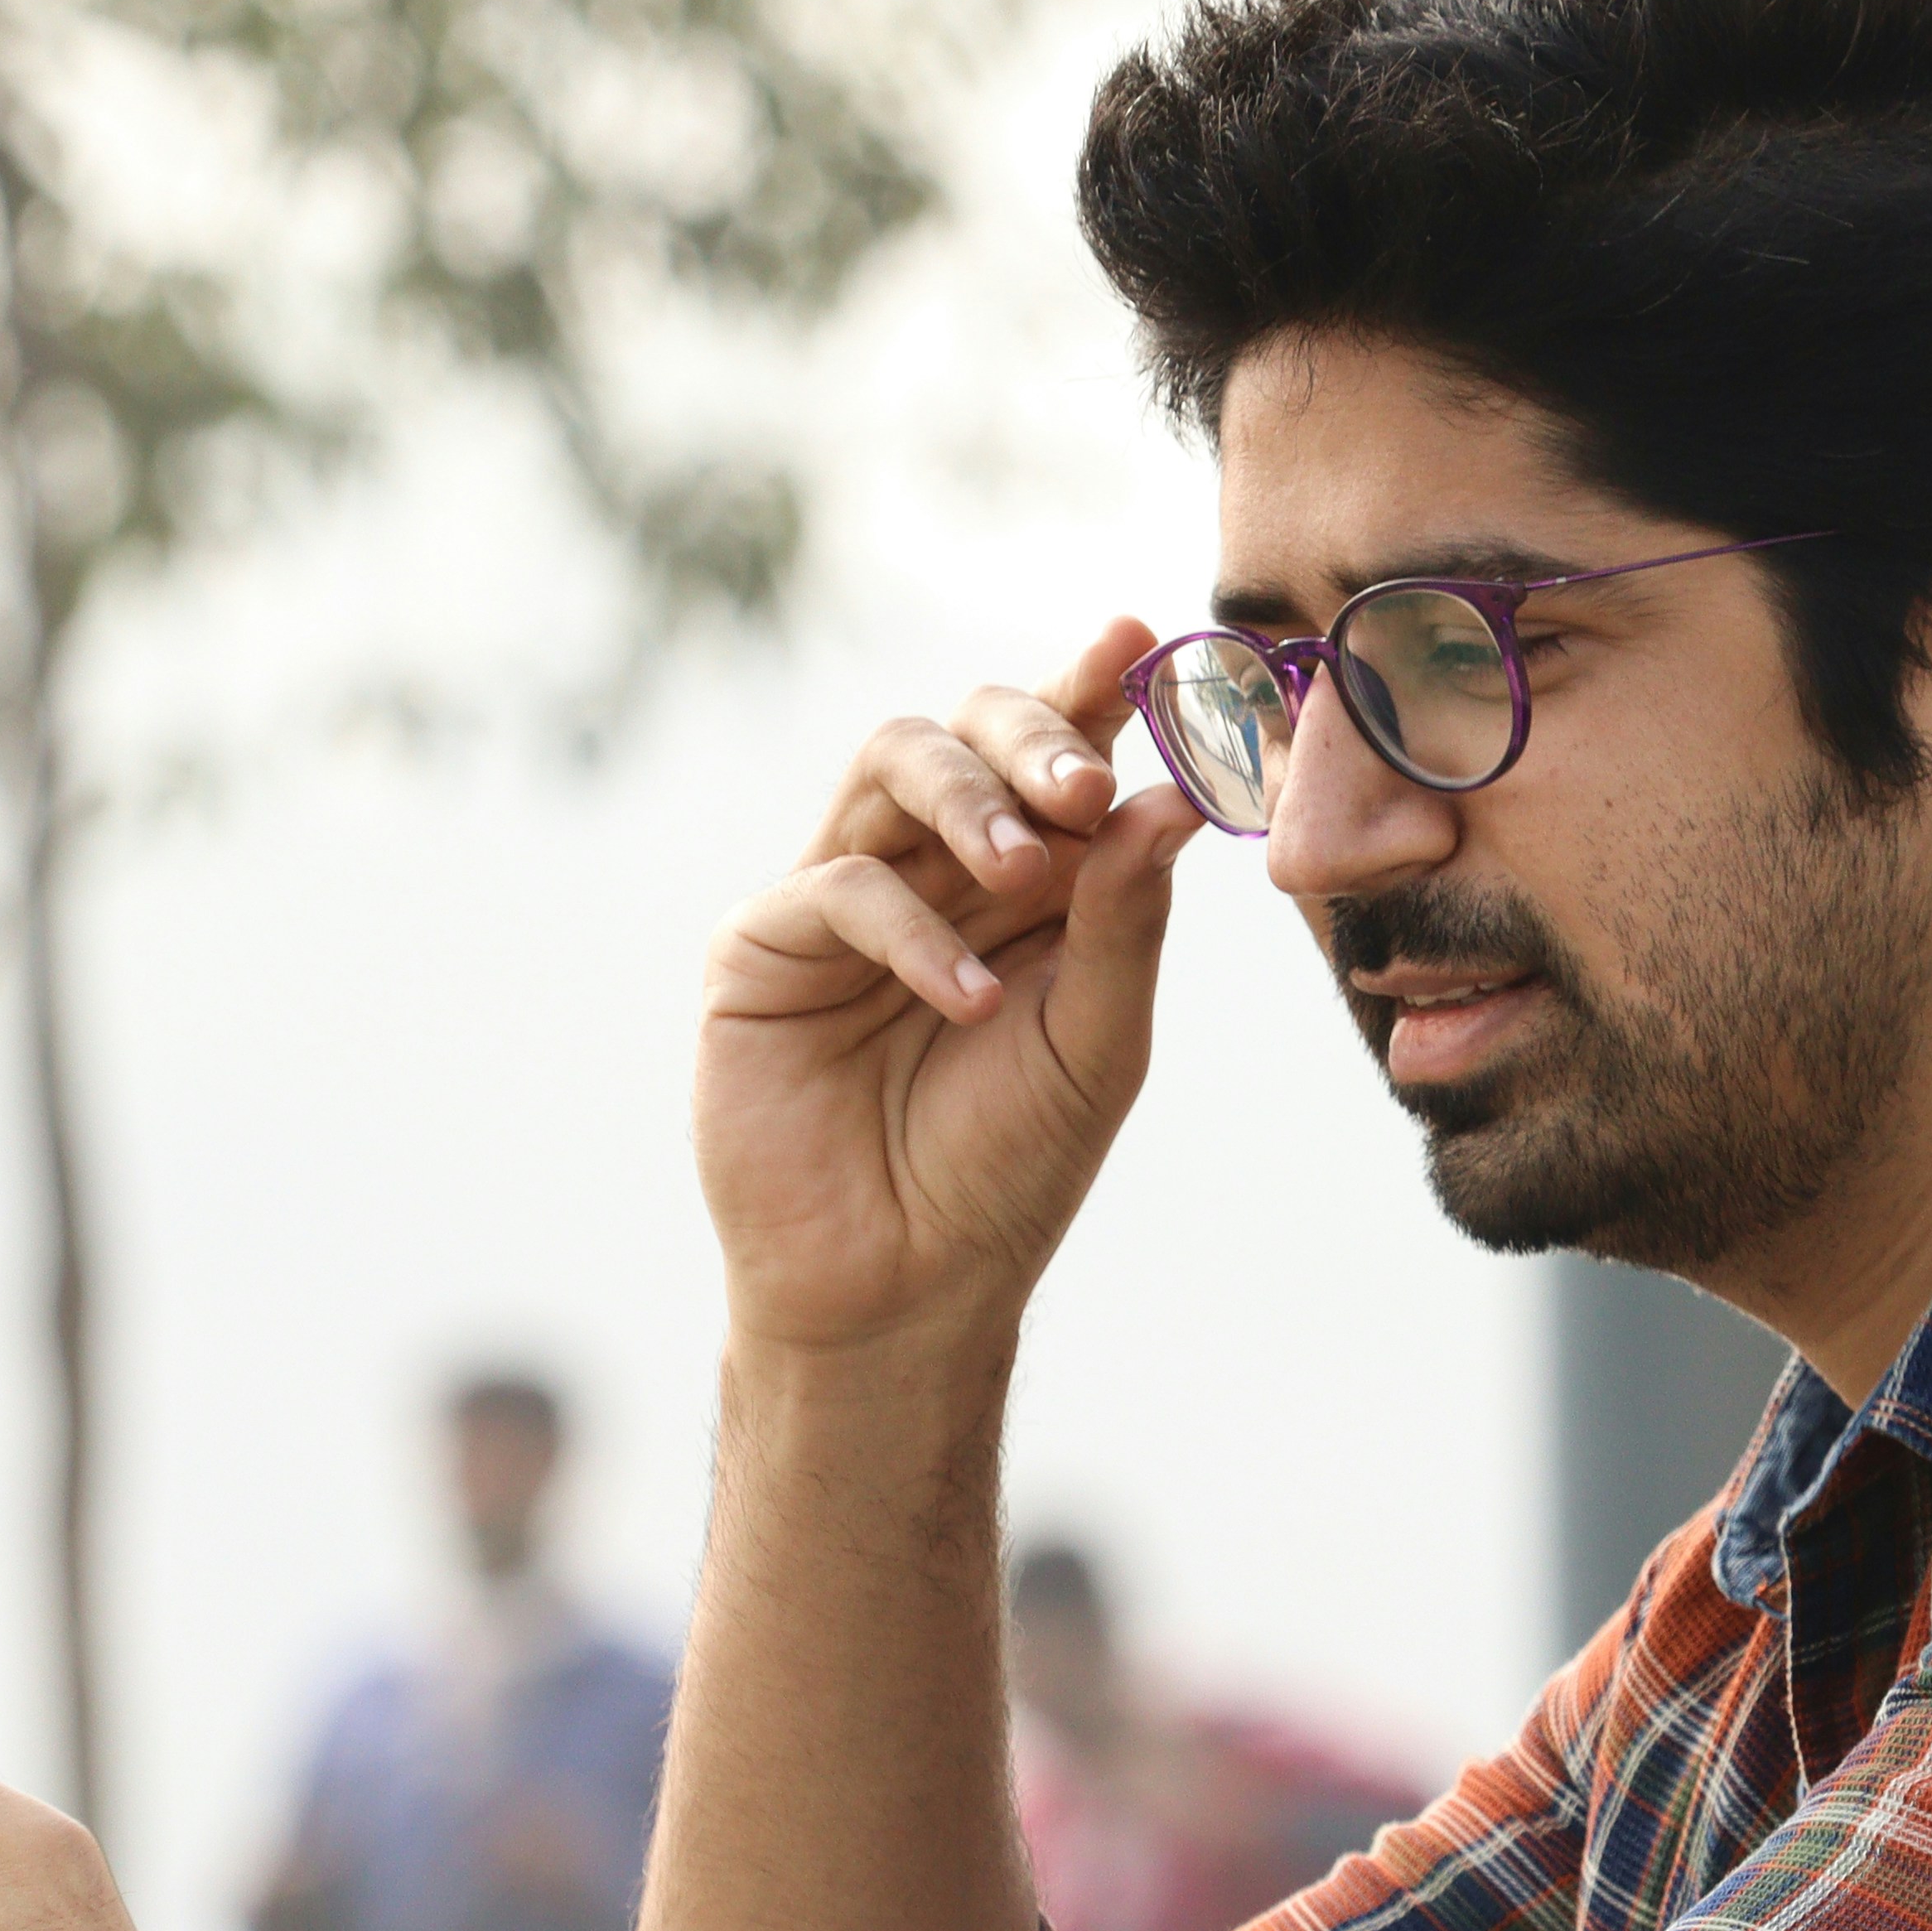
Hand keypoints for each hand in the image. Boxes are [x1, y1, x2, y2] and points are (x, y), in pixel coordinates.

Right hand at [698, 617, 1207, 1354]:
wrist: (903, 1288)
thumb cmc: (1007, 1170)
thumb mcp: (1097, 1042)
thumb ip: (1125, 921)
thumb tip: (1169, 798)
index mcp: (1023, 884)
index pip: (1053, 757)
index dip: (1089, 690)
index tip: (1137, 643)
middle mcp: (931, 871)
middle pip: (966, 732)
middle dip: (1028, 737)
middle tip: (1082, 784)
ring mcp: (841, 902)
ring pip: (892, 768)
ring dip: (970, 799)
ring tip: (1026, 873)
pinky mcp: (762, 950)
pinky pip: (837, 886)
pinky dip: (914, 931)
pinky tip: (970, 1000)